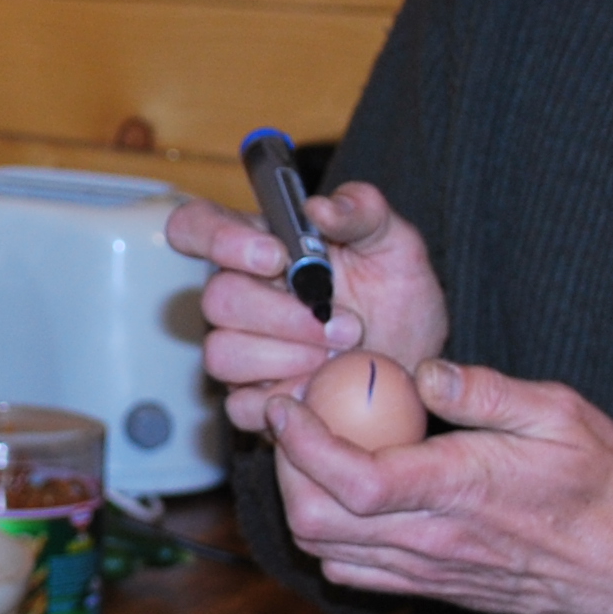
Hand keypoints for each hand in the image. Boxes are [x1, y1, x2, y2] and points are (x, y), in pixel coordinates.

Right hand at [165, 183, 449, 432]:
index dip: (217, 238)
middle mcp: (242, 295)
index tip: (275, 257)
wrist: (415, 365)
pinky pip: (238, 406)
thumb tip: (320, 207)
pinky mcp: (252, 398)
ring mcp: (242, 349)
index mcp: (261, 246)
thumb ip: (363, 212)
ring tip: (338, 357)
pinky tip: (321, 390)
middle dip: (282, 315)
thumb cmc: (398, 299)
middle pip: (216, 299)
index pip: (197, 226)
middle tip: (345, 326)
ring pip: (222, 353)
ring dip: (287, 358)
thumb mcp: (396, 244)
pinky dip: (284, 400)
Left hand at [261, 359, 612, 613]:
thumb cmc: (603, 487)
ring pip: (325, 551)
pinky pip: (354, 573)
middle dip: (286, 470)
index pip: (352, 479)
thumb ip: (485, 390)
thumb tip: (423, 372)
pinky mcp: (430, 588)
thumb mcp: (559, 414)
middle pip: (316, 521)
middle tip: (292, 422)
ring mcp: (428, 571)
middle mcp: (432, 539)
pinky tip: (343, 497)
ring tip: (310, 454)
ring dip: (300, 502)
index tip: (286, 405)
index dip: (302, 444)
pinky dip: (328, 537)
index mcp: (459, 488)